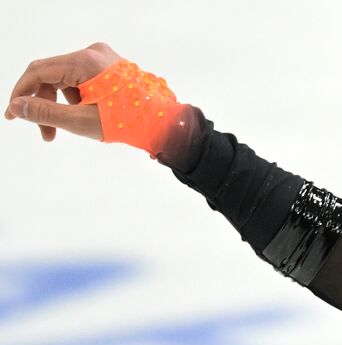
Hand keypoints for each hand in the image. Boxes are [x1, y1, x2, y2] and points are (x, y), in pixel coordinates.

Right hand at [6, 42, 122, 141]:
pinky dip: (76, 99)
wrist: (167, 125)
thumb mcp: (82, 121)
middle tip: (45, 134)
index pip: (38, 71)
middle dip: (44, 105)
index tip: (13, 116)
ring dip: (61, 105)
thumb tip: (16, 107)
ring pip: (66, 80)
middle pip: (51, 75)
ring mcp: (103, 58)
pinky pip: (82, 80)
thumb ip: (46, 113)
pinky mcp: (110, 67)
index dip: (21, 93)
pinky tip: (87, 116)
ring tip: (73, 128)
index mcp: (85, 61)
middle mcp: (93, 53)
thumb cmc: (129, 123)